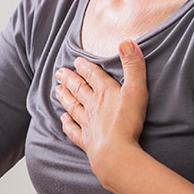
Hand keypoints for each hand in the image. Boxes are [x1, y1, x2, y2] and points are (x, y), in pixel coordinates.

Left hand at [54, 39, 147, 180]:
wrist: (115, 153)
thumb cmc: (128, 122)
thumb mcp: (136, 90)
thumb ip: (133, 66)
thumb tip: (127, 41)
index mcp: (104, 92)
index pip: (92, 75)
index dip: (85, 67)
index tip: (76, 61)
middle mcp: (92, 106)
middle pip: (79, 89)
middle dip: (70, 79)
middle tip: (59, 72)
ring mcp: (87, 124)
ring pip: (73, 107)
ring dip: (65, 97)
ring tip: (57, 90)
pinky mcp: (86, 141)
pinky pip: (74, 131)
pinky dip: (67, 124)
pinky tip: (63, 119)